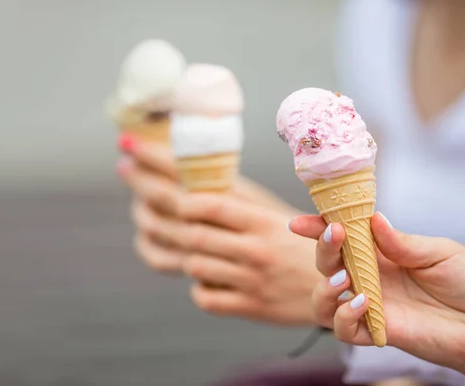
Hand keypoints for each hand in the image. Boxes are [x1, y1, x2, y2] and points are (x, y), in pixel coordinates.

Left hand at [117, 136, 321, 324]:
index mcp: (262, 220)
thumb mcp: (273, 212)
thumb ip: (236, 199)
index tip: (138, 158)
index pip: (208, 201)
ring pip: (192, 264)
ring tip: (159, 230)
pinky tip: (200, 273)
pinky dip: (197, 285)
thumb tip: (188, 176)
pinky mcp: (251, 308)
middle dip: (148, 202)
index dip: (169, 181)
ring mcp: (251, 280)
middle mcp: (255, 249)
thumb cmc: (298, 241)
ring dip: (174, 250)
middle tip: (125, 174)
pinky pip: (206, 298)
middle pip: (190, 230)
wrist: (339, 287)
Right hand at [289, 213, 464, 384]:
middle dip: (323, 248)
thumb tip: (373, 219)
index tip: (301, 222)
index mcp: (381, 253)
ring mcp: (371, 305)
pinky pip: (343, 329)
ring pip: (323, 299)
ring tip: (344, 279)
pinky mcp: (376, 331)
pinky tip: (364, 303)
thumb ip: (402, 241)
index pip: (343, 238)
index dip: (319, 228)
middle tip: (335, 237)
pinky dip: (344, 316)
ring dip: (325, 287)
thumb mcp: (439, 251)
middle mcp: (370, 278)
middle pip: (326, 264)